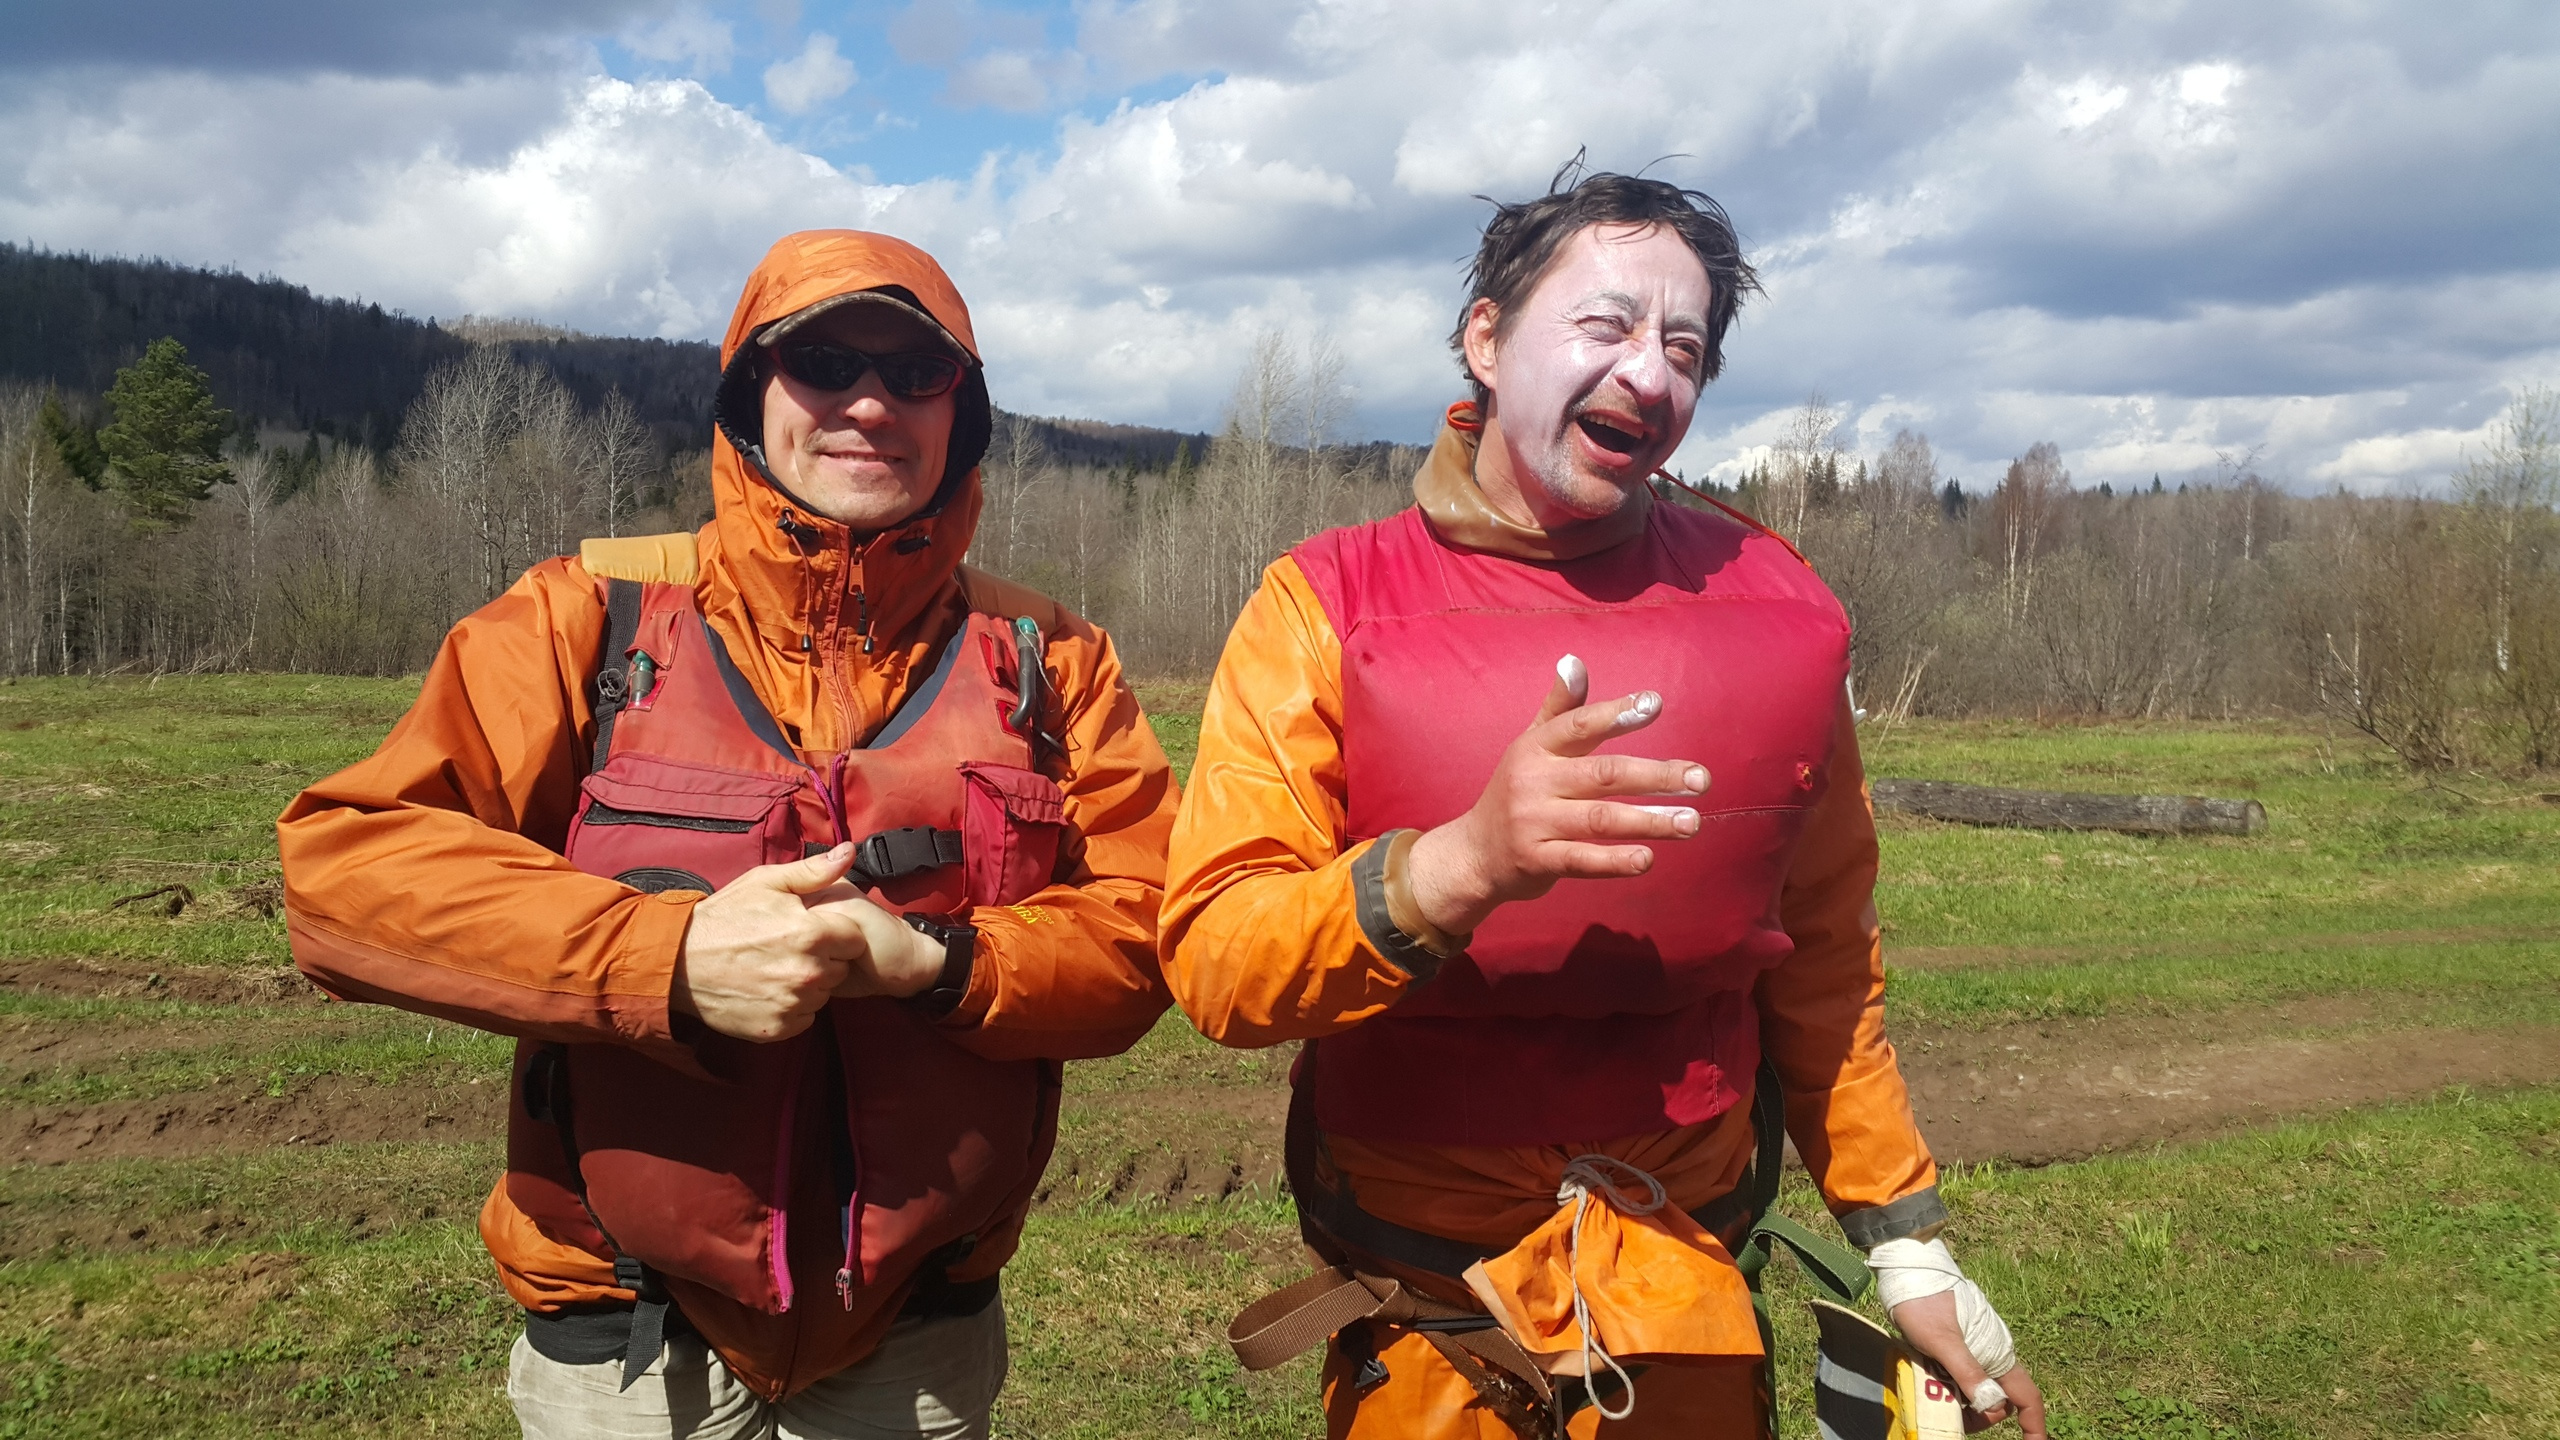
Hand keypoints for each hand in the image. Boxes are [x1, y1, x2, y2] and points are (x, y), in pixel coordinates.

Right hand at [671, 844, 943, 1040]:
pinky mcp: (778, 1028)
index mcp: (811, 934)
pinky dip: (792, 1007)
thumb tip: (849, 851)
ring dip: (809, 984)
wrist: (679, 962)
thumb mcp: (765, 883)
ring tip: (776, 968)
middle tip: (790, 948)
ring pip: (823, 994)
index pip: (855, 940)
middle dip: (824, 958)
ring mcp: (792, 1004)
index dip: (837, 933)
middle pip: (841, 969)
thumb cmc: (724, 917)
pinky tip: (768, 990)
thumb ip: (814, 871)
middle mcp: (808, 973)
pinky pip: (804, 1018)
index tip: (815, 930)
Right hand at [1403, 654, 1708, 937]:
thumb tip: (1574, 660)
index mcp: (1535, 748)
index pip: (1579, 725)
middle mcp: (1533, 782)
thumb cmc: (1516, 792)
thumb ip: (1560, 706)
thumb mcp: (1530, 745)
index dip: (1616, 713)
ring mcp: (1534, 823)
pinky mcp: (1537, 862)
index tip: (1655, 703)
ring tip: (1691, 822)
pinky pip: (1582, 861)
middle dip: (1656, 775)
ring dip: (1650, 821)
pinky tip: (1649, 858)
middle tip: (1701, 779)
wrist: (1473, 855)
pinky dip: (1616, 862)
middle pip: (1604, 774)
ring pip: (1601, 820)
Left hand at [1889, 1291, 2047, 1437]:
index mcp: (1999, 1354)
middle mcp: (1993, 1354)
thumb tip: (1993, 1405)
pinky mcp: (1957, 1345)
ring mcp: (1975, 1350)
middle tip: (1953, 1420)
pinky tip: (1932, 1381)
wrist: (1906, 1270)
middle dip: (1983, 1416)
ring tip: (1936, 1395)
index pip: (2027, 1397)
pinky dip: (1952, 1388)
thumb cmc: (1924, 1302)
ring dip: (1963, 1402)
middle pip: (1999, 1400)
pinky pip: (1962, 1376)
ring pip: (1979, 1390)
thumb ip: (1967, 1371)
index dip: (2035, 1426)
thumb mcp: (1942, 1341)